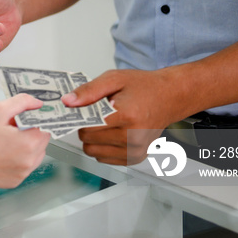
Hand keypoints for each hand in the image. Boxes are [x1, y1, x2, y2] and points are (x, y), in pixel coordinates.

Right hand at [0, 94, 50, 195]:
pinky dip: (18, 157)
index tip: (26, 115)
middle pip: (42, 140)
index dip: (36, 118)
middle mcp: (29, 162)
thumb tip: (37, 103)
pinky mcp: (14, 181)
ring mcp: (22, 174)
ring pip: (34, 154)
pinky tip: (1, 151)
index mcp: (28, 143)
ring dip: (26, 144)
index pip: (46, 126)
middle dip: (30, 130)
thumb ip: (22, 102)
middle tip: (10, 125)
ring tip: (4, 139)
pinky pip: (24, 165)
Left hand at [61, 69, 186, 164]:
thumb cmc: (144, 87)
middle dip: (86, 126)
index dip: (80, 117)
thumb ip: (89, 91)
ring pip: (93, 151)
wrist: (170, 96)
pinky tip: (112, 132)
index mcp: (127, 115)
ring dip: (93, 138)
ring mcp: (135, 149)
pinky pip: (104, 158)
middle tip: (95, 113)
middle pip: (88, 140)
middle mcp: (133, 136)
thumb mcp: (114, 79)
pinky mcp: (136, 157)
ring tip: (106, 123)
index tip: (79, 109)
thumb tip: (68, 102)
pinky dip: (102, 146)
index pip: (87, 126)